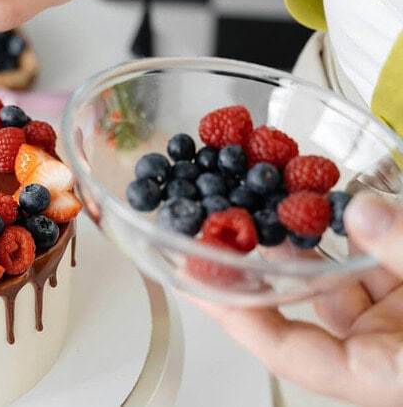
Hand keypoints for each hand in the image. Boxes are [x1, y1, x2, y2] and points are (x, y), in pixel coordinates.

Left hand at [191, 193, 402, 405]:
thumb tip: (361, 212)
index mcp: (384, 375)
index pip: (286, 353)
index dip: (237, 314)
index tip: (197, 279)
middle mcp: (381, 355)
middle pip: (297, 317)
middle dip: (253, 274)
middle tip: (211, 237)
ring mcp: (396, 328)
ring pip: (330, 287)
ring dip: (295, 246)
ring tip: (258, 206)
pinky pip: (367, 270)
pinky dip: (345, 236)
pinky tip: (322, 203)